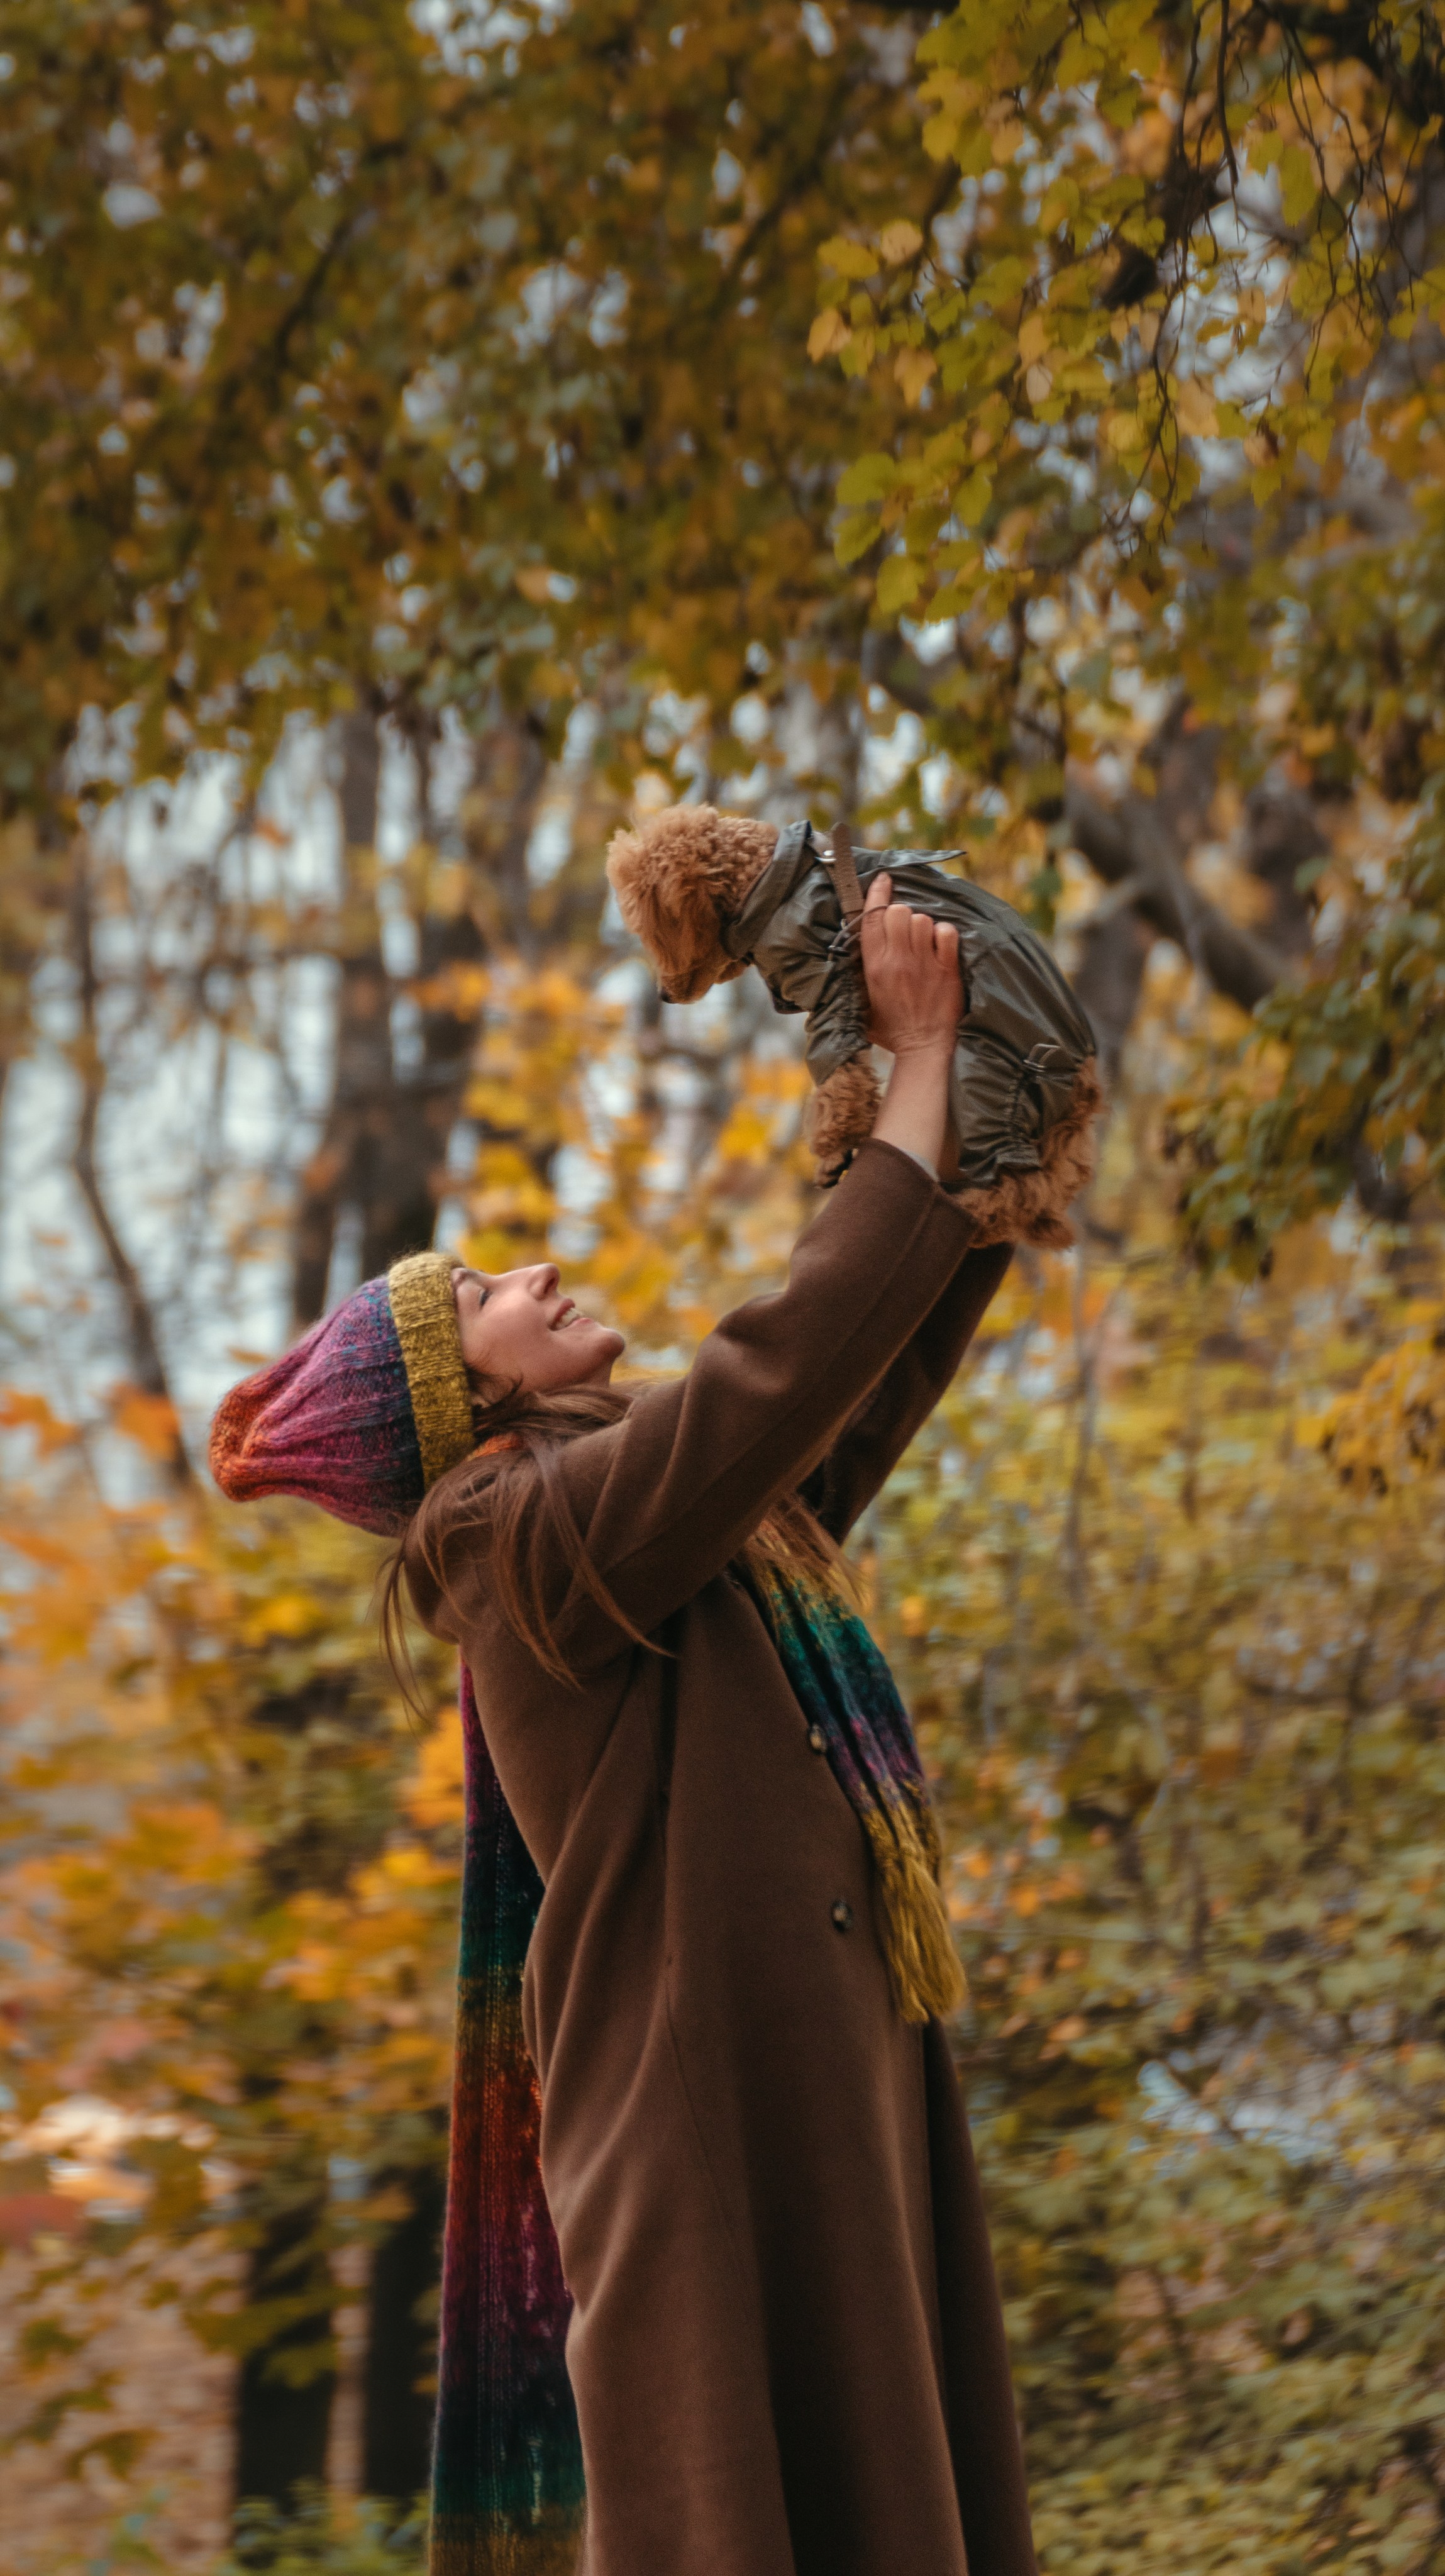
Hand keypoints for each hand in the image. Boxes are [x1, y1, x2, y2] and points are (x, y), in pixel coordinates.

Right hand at [860, 873, 962, 1057]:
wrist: (924, 1049)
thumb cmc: (892, 1030)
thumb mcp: (863, 1005)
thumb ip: (856, 978)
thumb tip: (849, 956)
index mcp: (875, 968)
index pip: (872, 918)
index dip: (876, 893)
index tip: (883, 880)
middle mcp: (899, 961)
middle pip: (897, 912)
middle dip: (900, 914)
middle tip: (903, 930)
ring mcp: (925, 963)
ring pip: (922, 918)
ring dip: (922, 925)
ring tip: (922, 942)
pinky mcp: (947, 969)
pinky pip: (947, 932)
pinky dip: (945, 934)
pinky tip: (941, 946)